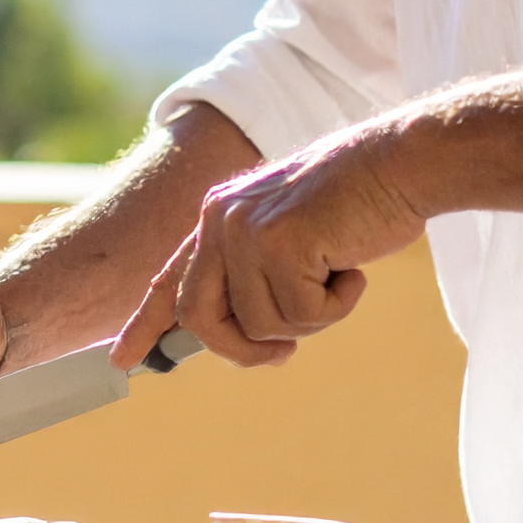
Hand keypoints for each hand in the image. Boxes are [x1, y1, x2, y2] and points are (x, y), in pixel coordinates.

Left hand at [111, 121, 425, 369]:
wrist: (400, 162)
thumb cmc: (356, 203)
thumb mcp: (290, 234)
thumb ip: (254, 275)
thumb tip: (241, 340)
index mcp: (217, 215)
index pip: (170, 278)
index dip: (145, 323)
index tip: (122, 360)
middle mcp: (220, 220)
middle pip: (201, 318)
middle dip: (241, 350)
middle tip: (283, 354)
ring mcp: (246, 230)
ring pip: (259, 325)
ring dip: (309, 318)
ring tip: (337, 274)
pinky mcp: (279, 243)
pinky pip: (301, 315)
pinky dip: (336, 305)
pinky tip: (352, 267)